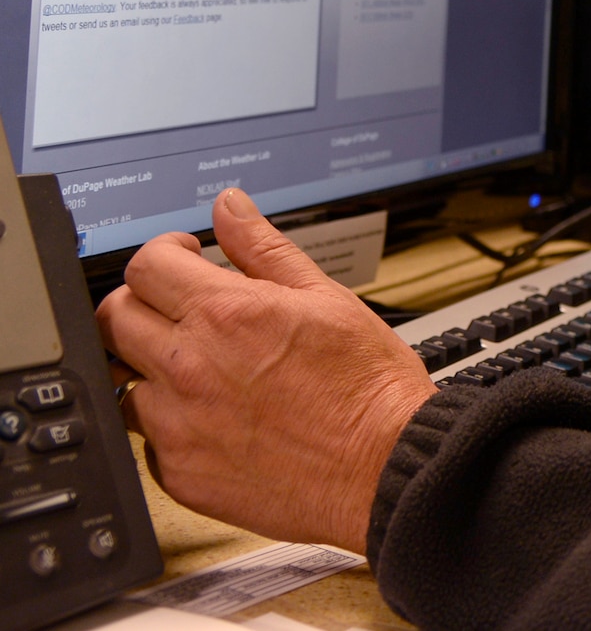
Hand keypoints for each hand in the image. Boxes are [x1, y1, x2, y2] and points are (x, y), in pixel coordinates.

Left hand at [96, 188, 436, 552]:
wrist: (385, 464)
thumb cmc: (367, 385)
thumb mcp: (325, 296)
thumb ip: (264, 248)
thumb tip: (230, 207)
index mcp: (225, 315)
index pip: (146, 265)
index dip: (165, 253)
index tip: (184, 260)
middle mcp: (188, 368)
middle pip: (113, 318)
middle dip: (142, 302)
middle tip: (180, 310)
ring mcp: (177, 426)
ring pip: (120, 382)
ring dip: (149, 368)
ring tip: (199, 370)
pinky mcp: (181, 474)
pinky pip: (147, 440)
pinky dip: (171, 425)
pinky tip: (214, 418)